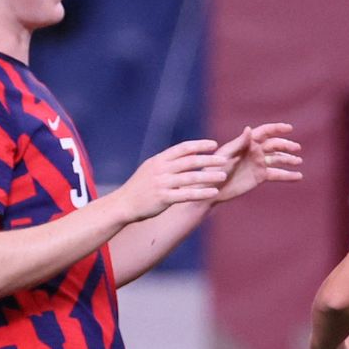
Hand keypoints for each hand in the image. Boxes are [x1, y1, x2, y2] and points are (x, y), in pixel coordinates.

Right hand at [109, 139, 230, 222]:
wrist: (123, 204)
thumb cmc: (140, 187)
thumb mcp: (151, 168)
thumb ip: (169, 161)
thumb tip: (189, 153)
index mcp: (159, 160)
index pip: (182, 148)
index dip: (199, 145)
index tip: (214, 145)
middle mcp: (161, 169)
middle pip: (190, 161)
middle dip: (209, 160)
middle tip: (225, 159)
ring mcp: (162, 184)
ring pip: (190, 178)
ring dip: (209, 176)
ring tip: (223, 175)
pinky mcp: (163, 198)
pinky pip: (186, 195)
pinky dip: (201, 193)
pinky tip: (213, 192)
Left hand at [211, 123, 302, 202]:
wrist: (212, 189)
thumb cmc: (214, 169)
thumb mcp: (226, 155)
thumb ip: (239, 143)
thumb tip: (250, 129)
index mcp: (247, 142)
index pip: (264, 132)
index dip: (277, 128)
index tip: (289, 128)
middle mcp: (254, 151)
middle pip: (274, 145)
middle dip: (286, 145)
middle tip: (296, 149)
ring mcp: (258, 164)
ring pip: (278, 159)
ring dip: (289, 159)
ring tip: (298, 162)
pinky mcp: (260, 177)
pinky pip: (276, 174)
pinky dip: (288, 176)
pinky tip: (299, 177)